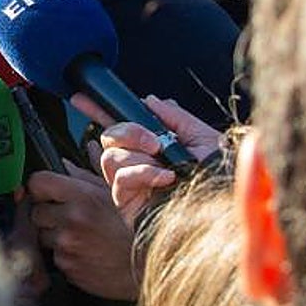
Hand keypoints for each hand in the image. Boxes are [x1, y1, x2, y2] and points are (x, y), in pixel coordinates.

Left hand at [26, 161, 136, 299]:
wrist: (147, 265)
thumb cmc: (134, 226)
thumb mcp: (115, 194)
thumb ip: (85, 176)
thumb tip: (64, 162)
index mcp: (83, 197)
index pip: (37, 182)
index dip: (41, 186)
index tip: (47, 190)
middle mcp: (72, 221)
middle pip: (35, 211)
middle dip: (47, 212)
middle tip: (66, 216)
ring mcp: (68, 246)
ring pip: (42, 236)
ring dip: (54, 234)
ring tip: (79, 235)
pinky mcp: (68, 268)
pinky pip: (54, 257)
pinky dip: (64, 254)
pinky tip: (84, 251)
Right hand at [82, 94, 223, 226]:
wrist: (224, 207)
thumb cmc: (218, 178)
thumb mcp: (202, 137)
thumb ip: (175, 117)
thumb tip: (150, 100)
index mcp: (152, 147)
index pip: (118, 125)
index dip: (97, 110)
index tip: (81, 98)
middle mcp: (137, 163)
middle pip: (109, 136)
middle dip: (129, 132)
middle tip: (155, 142)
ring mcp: (130, 184)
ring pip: (110, 157)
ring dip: (138, 156)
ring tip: (165, 165)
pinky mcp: (127, 204)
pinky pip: (120, 179)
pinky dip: (143, 173)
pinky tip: (165, 178)